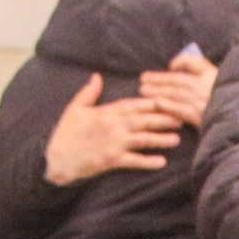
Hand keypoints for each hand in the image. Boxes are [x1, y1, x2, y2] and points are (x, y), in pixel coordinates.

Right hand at [43, 73, 185, 184]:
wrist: (56, 157)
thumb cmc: (65, 133)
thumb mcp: (75, 108)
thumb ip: (89, 92)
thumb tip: (97, 76)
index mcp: (107, 112)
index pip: (134, 104)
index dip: (152, 102)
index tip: (168, 99)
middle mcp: (113, 126)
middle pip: (144, 120)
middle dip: (163, 118)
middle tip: (182, 117)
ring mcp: (114, 143)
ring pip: (142, 139)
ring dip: (160, 139)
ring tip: (177, 139)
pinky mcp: (111, 160)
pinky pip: (133, 160)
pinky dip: (147, 162)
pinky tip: (161, 162)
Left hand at [135, 46, 216, 131]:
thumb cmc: (227, 98)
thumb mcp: (215, 77)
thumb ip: (196, 65)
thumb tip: (173, 64)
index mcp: (211, 76)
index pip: (190, 65)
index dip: (173, 66)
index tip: (154, 72)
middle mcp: (206, 87)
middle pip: (177, 81)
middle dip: (158, 80)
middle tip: (142, 80)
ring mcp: (204, 102)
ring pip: (177, 94)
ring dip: (158, 91)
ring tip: (143, 91)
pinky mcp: (202, 117)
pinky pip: (183, 110)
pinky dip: (170, 105)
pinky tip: (157, 103)